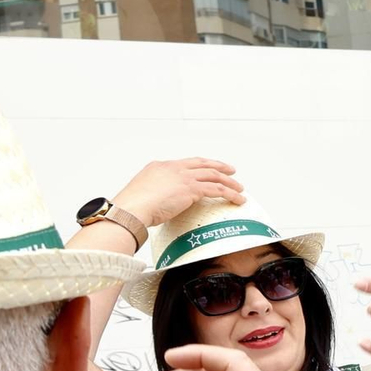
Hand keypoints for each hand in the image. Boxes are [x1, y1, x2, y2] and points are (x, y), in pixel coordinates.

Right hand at [113, 158, 244, 228]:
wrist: (131, 208)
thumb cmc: (132, 206)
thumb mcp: (143, 192)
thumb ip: (156, 192)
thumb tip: (162, 201)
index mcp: (160, 166)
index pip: (186, 163)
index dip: (200, 165)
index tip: (209, 168)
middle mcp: (173, 168)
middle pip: (203, 164)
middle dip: (219, 166)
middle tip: (231, 170)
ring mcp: (183, 177)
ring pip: (214, 175)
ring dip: (230, 182)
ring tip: (239, 188)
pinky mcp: (191, 189)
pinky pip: (217, 190)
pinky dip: (230, 194)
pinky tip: (237, 199)